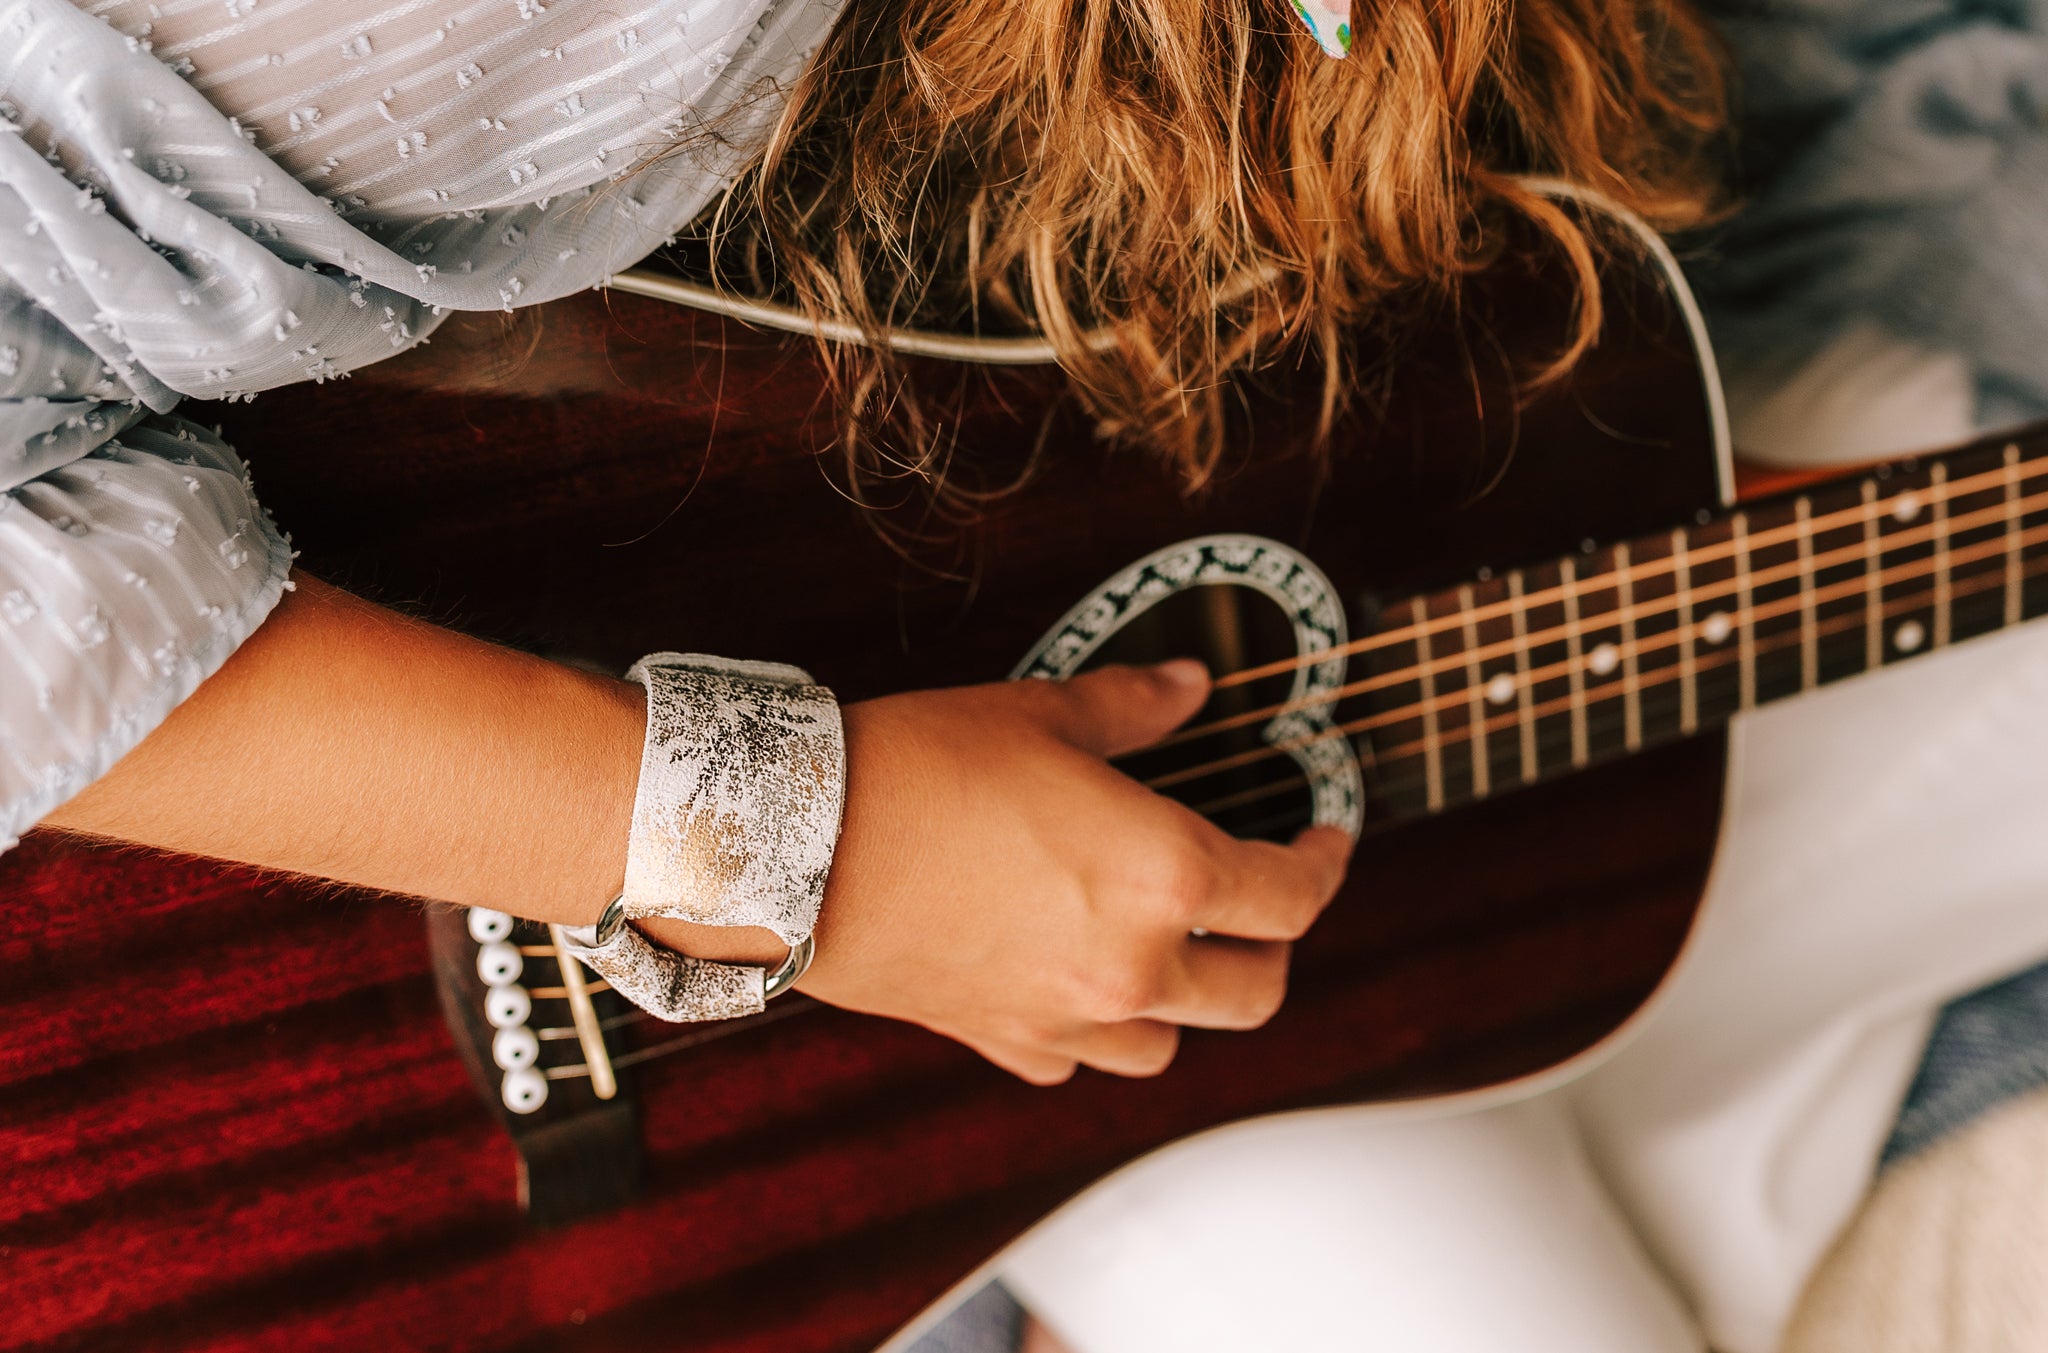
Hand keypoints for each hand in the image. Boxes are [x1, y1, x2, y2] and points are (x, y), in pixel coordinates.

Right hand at [798, 660, 1352, 1082]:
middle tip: (1261, 905)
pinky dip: (1094, 1030)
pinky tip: (1076, 985)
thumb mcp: (1041, 714)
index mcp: (1166, 877)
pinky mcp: (1000, 1039)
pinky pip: (1076, 1059)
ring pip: (1172, 1043)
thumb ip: (1132, 706)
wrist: (795, 848)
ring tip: (1172, 953)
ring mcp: (1067, 1016)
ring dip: (1191, 1003)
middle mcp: (1132, 964)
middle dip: (1274, 948)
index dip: (1325, 863)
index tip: (1326, 837)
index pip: (1290, 897)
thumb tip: (1189, 684)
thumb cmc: (919, 769)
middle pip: (1256, 991)